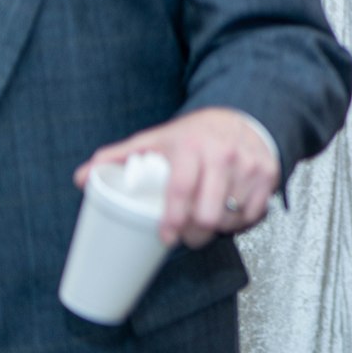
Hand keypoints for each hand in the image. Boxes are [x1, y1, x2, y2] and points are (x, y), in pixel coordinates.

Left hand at [76, 108, 279, 248]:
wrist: (240, 116)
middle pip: (209, 213)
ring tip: (206, 223)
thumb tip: (83, 178)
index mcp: (191, 146)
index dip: (172, 219)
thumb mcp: (157, 140)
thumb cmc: (194, 134)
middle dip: (195, 234)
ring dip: (218, 229)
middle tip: (185, 236)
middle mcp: (223, 154)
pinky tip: (230, 215)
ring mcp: (249, 165)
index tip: (165, 236)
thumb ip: (120, 156)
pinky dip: (242, 222)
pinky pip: (254, 214)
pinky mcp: (268, 175)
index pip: (181, 189)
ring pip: (232, 218)